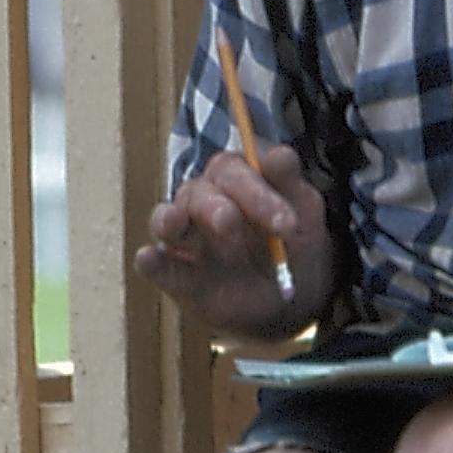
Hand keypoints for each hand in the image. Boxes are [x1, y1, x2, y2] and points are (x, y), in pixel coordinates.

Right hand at [134, 147, 333, 336]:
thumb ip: (290, 184)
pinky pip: (161, 266)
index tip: (287, 223)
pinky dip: (152, 262)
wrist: (294, 298)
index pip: (235, 170)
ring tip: (175, 222)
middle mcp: (206, 201)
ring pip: (170, 220)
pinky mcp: (179, 275)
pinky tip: (148, 258)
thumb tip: (280, 154)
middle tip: (232, 225)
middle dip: (218, 208)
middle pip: (200, 192)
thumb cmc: (294, 244)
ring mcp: (189, 238)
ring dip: (172, 220)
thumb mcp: (304, 213)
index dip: (257, 191)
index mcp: (237, 178)